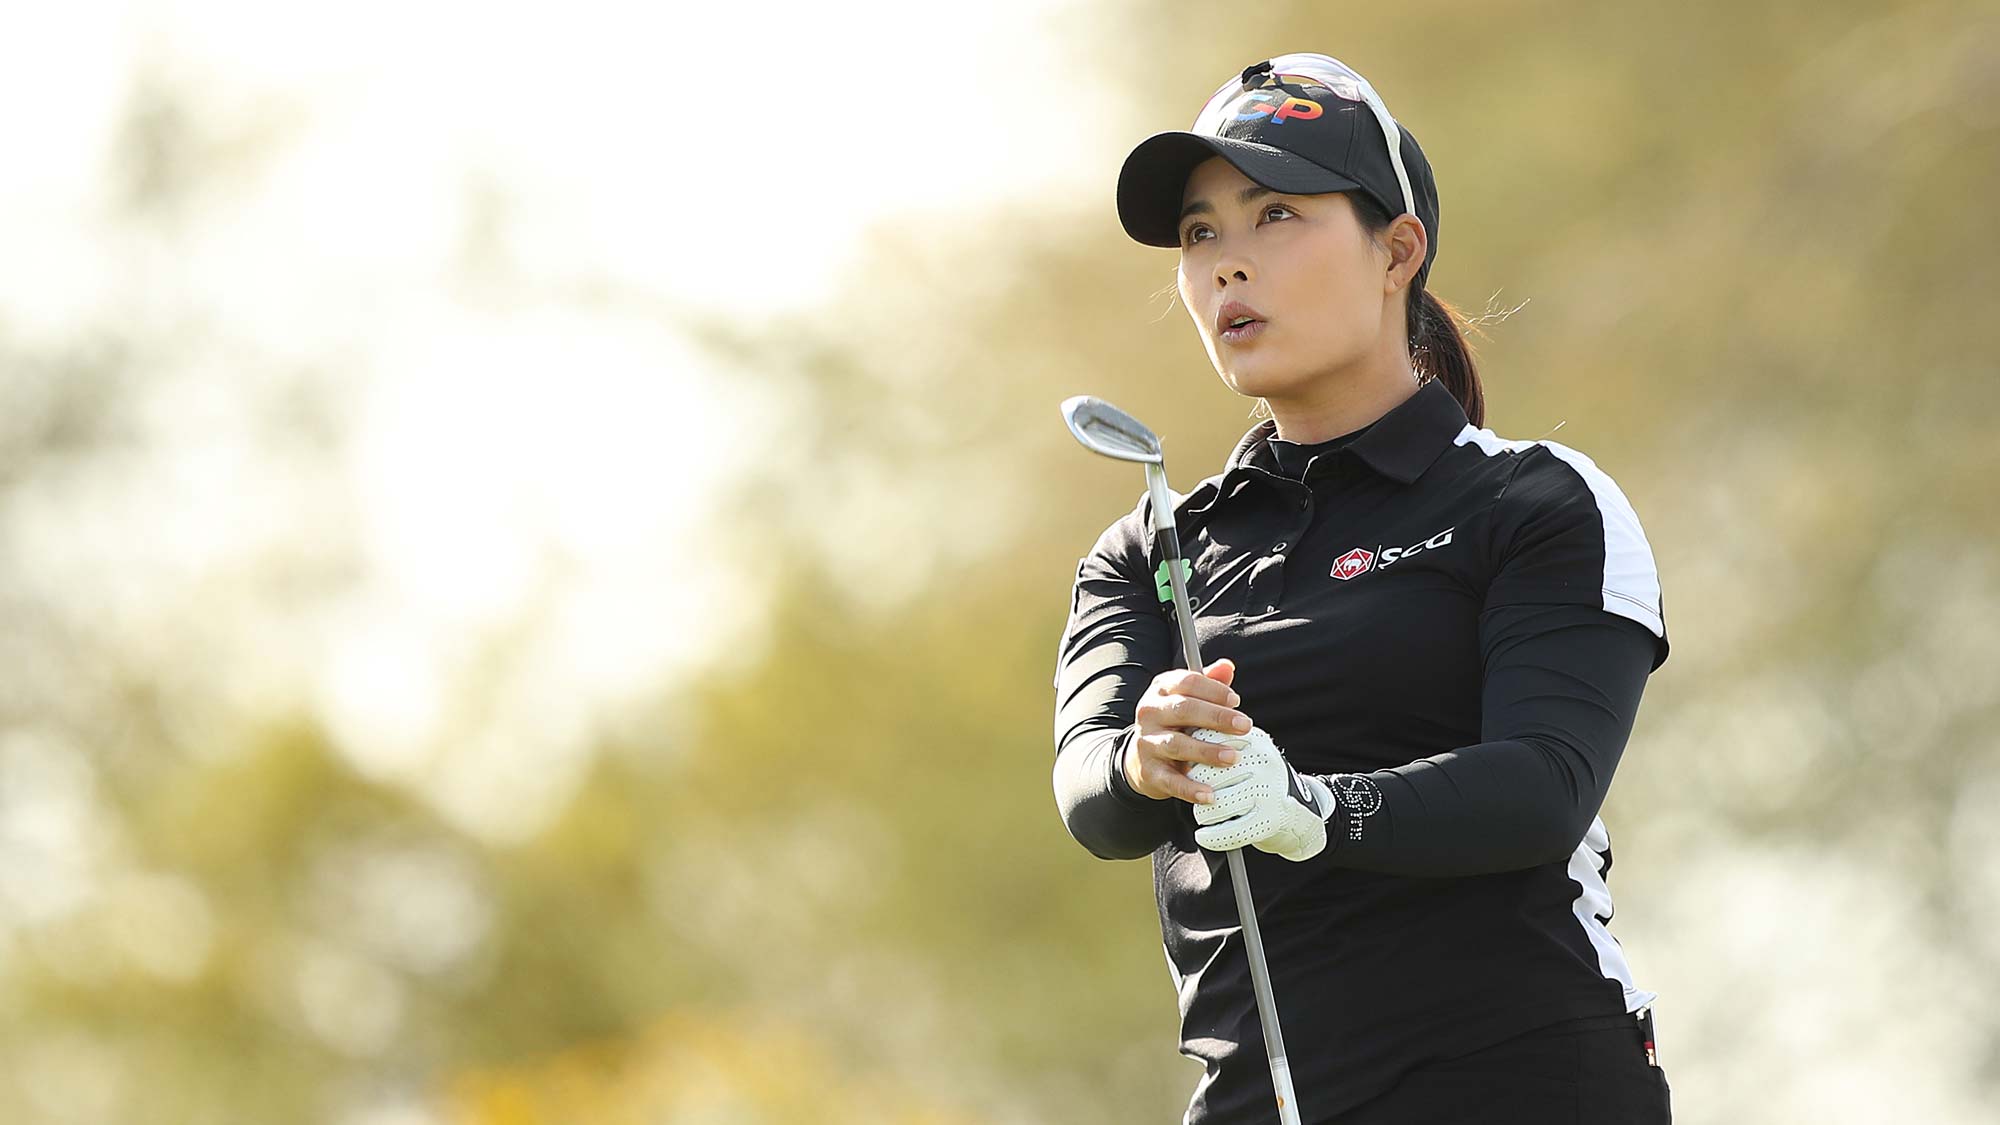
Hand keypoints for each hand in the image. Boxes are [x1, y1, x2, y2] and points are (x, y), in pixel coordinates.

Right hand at [1123, 658, 1255, 804]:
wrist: (1141, 758)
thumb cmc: (1175, 723)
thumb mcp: (1188, 699)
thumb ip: (1209, 683)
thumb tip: (1228, 666)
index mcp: (1162, 690)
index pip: (1187, 682)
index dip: (1213, 690)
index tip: (1236, 701)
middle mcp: (1150, 712)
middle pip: (1183, 709)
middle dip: (1216, 717)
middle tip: (1244, 726)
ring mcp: (1147, 742)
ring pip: (1177, 744)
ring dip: (1207, 751)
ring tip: (1233, 757)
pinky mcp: (1149, 770)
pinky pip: (1170, 780)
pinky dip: (1190, 788)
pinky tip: (1210, 794)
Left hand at [1186, 726, 1335, 861]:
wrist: (1298, 813)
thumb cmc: (1259, 781)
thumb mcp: (1246, 754)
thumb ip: (1218, 745)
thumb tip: (1183, 748)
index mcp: (1254, 741)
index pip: (1209, 744)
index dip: (1194, 760)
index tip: (1190, 769)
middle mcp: (1263, 763)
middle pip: (1208, 775)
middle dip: (1194, 788)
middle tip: (1196, 796)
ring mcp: (1268, 790)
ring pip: (1217, 804)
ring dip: (1202, 814)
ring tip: (1203, 815)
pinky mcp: (1270, 818)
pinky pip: (1230, 830)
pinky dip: (1211, 837)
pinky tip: (1203, 836)